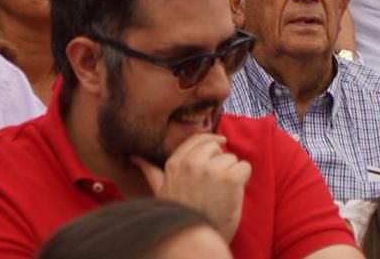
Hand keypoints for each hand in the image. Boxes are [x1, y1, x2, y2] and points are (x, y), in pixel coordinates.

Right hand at [132, 134, 250, 241]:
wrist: (194, 240)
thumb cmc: (180, 216)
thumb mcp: (161, 191)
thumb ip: (150, 171)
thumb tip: (134, 157)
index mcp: (175, 163)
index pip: (197, 139)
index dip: (210, 142)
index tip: (220, 143)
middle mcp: (192, 163)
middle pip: (216, 147)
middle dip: (220, 162)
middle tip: (215, 184)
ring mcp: (211, 170)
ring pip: (232, 158)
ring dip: (231, 174)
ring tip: (220, 194)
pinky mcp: (230, 178)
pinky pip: (245, 167)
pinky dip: (243, 180)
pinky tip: (232, 194)